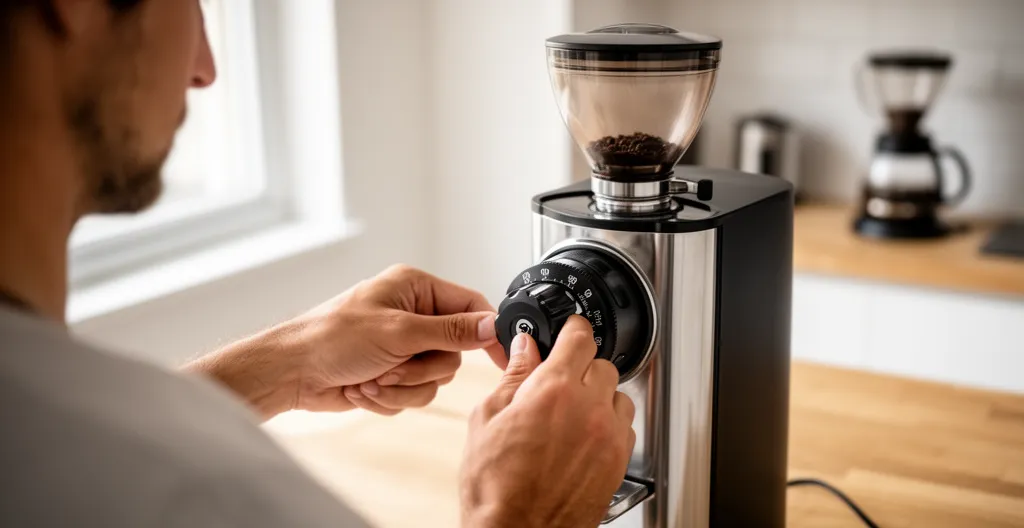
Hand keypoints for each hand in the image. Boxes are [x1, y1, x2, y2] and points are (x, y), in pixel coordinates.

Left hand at [185, 265, 506, 418]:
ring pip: (435, 378)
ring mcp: (402, 346)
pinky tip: (364, 389)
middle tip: (394, 365)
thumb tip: (492, 324)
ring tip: (373, 378)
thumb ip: (451, 330)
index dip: (487, 331)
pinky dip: (391, 398)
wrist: (292, 373)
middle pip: (454, 351)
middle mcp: (412, 315)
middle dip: (422, 368)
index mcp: (416, 288)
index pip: (471, 305)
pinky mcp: (392, 373)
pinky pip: (414, 394)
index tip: (500, 355)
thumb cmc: (331, 337)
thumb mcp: (399, 331)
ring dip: (404, 387)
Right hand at [459, 316, 635, 527]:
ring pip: (618, 395)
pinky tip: (583, 436)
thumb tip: (524, 349)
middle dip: (580, 367)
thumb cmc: (495, 487)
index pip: (579, 337)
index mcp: (553, 389)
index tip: (570, 329)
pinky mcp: (618, 462)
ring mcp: (607, 436)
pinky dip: (608, 424)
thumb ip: (513, 376)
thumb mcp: (487, 419)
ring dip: (599, 396)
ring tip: (571, 414)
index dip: (573, 328)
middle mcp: (588, 408)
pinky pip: (625, 427)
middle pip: (601, 364)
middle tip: (558, 382)